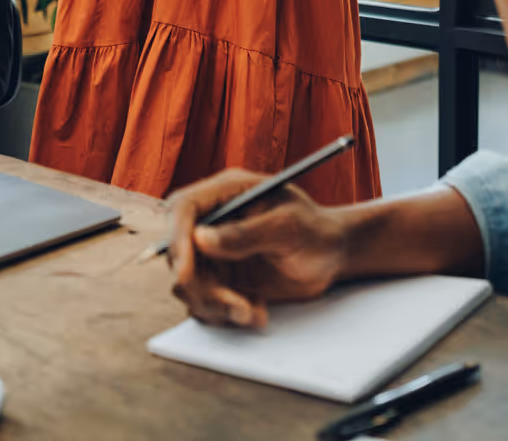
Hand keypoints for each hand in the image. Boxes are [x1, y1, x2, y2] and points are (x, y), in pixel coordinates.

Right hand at [168, 170, 347, 328]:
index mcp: (225, 193)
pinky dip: (225, 315)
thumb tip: (200, 238)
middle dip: (200, 285)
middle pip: (179, 251)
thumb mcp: (289, 226)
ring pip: (189, 282)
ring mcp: (215, 251)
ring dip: (214, 305)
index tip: (186, 273)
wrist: (331, 256)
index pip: (182, 208)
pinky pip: (205, 301)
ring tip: (252, 312)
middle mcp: (213, 220)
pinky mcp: (222, 278)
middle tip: (235, 306)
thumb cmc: (316, 231)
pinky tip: (256, 312)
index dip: (176, 239)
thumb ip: (246, 232)